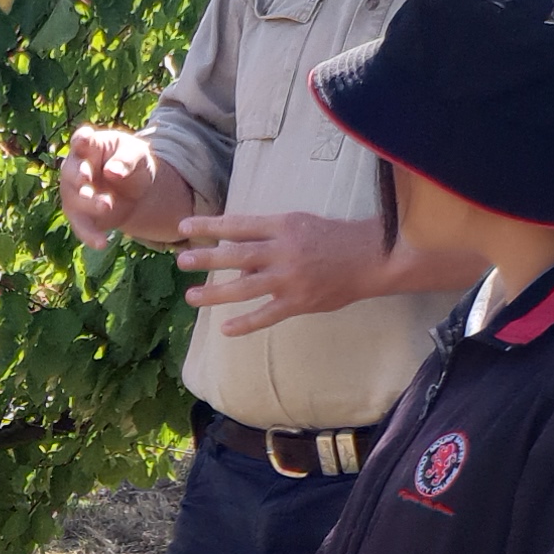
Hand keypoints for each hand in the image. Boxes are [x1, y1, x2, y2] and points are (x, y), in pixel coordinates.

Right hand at [61, 125, 159, 247]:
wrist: (136, 189)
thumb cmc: (132, 162)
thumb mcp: (138, 155)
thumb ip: (127, 160)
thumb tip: (112, 172)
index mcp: (90, 146)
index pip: (81, 140)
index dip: (80, 139)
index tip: (84, 138)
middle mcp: (76, 168)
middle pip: (71, 171)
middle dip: (77, 175)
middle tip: (86, 179)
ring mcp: (74, 192)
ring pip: (74, 199)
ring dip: (88, 203)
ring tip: (107, 205)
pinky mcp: (81, 215)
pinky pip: (81, 226)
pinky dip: (89, 235)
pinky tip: (101, 243)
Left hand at [179, 209, 391, 336]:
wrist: (372, 257)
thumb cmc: (333, 238)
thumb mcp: (299, 225)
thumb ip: (268, 238)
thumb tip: (237, 261)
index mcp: (282, 226)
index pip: (238, 224)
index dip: (210, 226)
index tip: (185, 225)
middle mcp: (284, 251)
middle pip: (237, 254)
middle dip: (206, 258)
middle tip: (181, 261)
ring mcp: (291, 278)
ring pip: (245, 287)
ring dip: (216, 293)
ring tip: (192, 297)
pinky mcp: (300, 302)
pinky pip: (267, 315)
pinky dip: (246, 323)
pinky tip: (225, 329)